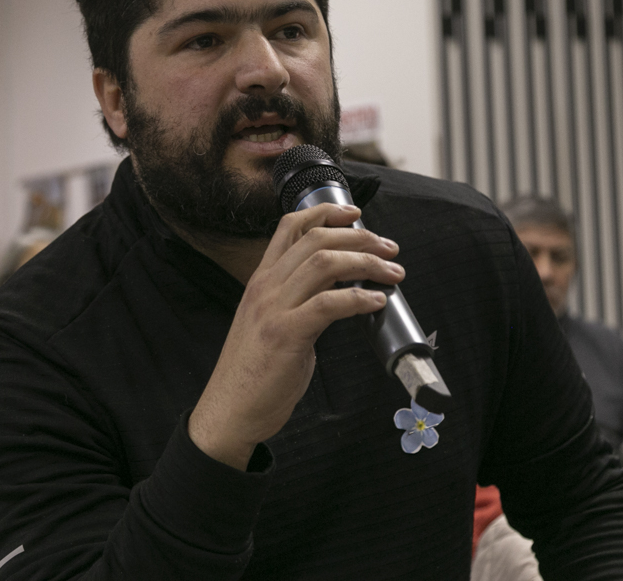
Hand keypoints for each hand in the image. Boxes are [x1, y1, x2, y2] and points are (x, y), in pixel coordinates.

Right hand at [187, 203, 403, 469]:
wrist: (230, 410)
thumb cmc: (253, 372)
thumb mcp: (269, 323)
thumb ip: (296, 302)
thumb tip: (339, 292)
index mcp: (261, 281)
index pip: (289, 227)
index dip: (325, 212)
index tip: (354, 212)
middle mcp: (265, 287)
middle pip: (316, 240)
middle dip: (360, 237)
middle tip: (389, 247)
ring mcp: (273, 309)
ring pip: (324, 263)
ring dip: (366, 262)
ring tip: (392, 272)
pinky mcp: (286, 335)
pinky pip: (329, 304)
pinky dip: (359, 299)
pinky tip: (376, 301)